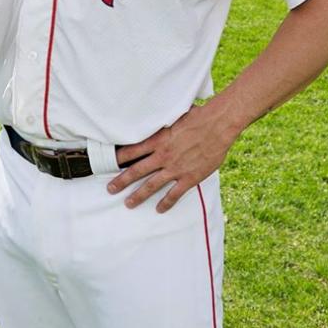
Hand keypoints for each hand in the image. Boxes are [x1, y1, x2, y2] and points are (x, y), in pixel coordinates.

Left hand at [108, 101, 238, 212]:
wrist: (218, 125)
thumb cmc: (198, 117)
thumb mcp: (174, 117)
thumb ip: (163, 124)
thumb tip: (155, 118)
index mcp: (158, 140)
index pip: (132, 150)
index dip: (119, 158)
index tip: (109, 163)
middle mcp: (163, 155)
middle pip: (137, 171)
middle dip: (121, 181)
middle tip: (110, 189)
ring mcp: (175, 168)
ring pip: (151, 185)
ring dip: (138, 195)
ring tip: (128, 203)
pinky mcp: (189, 178)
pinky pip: (174, 194)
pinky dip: (165, 203)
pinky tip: (159, 209)